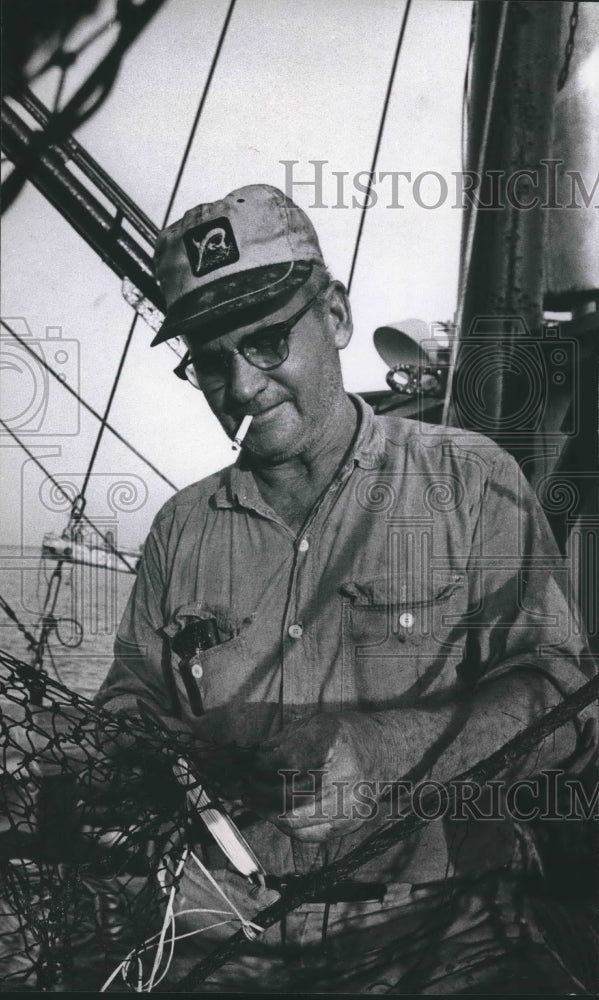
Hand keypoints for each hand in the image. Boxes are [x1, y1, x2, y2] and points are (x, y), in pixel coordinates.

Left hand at [243, 712, 385, 841]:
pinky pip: (309, 834)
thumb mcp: (315, 723)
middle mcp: (345, 775)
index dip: (261, 767)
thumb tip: (254, 760)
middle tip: (245, 786)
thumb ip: (284, 741)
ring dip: (268, 812)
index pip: (286, 762)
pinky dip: (287, 826)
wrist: (387, 752)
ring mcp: (349, 804)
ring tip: (254, 801)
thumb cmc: (347, 735)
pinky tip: (275, 814)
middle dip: (259, 792)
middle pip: (289, 795)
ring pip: (296, 820)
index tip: (249, 766)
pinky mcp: (350, 823)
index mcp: (334, 742)